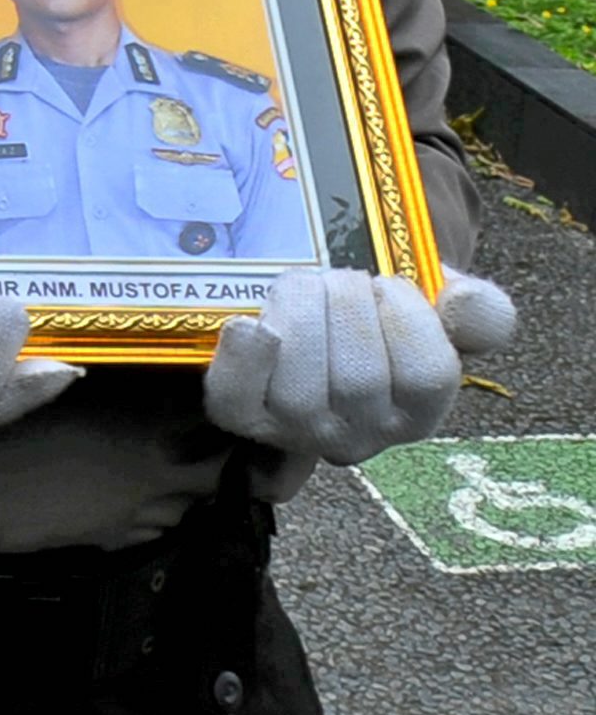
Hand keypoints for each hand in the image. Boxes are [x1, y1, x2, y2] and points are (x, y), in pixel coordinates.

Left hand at [204, 268, 513, 464]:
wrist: (304, 328)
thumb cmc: (375, 319)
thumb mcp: (434, 309)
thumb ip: (475, 312)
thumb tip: (469, 301)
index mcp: (417, 413)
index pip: (428, 376)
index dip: (407, 316)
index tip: (388, 284)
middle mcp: (360, 435)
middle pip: (359, 381)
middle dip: (346, 305)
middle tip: (338, 278)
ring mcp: (297, 431)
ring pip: (300, 391)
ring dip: (299, 316)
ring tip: (303, 286)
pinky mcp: (243, 417)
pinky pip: (239, 400)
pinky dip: (244, 360)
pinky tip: (250, 326)